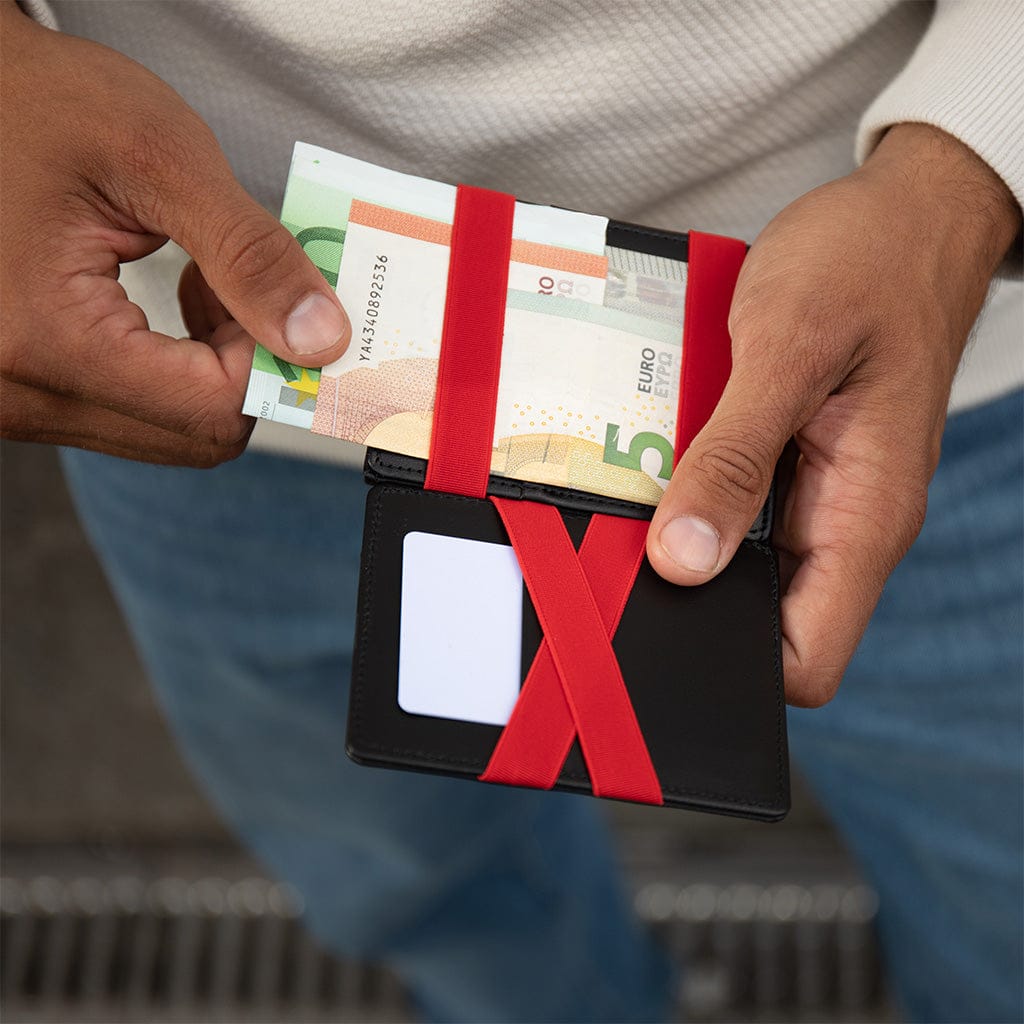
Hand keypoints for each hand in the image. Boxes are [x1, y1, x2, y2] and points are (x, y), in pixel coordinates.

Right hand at [0, 6, 349, 465]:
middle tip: (247, 286)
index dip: (273, 361)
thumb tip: (323, 339)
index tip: (291, 301)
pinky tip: (180, 300)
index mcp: (45, 340)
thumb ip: (250, 256)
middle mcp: (21, 392)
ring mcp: (21, 400)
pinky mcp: (33, 390)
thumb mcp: (160, 159)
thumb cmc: (37, 102)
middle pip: (198, 435)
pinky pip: (139, 412)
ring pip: (174, 430)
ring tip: (208, 281)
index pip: (213, 409)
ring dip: (215, 367)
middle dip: (247, 365)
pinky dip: (180, 367)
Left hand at [647, 123, 1019, 705]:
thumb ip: (735, 458)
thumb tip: (684, 561)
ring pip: (739, 561)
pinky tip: (655, 455)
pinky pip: (735, 504)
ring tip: (627, 495)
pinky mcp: (794, 463)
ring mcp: (818, 495)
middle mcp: (843, 523)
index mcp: (864, 519)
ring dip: (685, 535)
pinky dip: (692, 489)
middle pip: (760, 619)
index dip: (733, 666)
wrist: (908, 215)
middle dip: (690, 597)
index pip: (807, 662)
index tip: (658, 627)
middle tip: (618, 553)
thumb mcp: (787, 351)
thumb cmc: (866, 265)